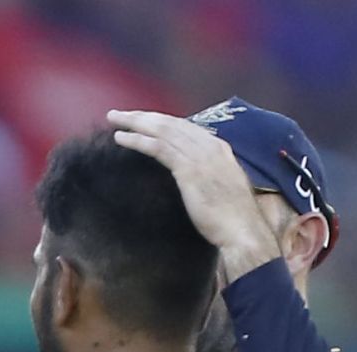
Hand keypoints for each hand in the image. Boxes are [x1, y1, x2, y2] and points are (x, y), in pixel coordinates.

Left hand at [107, 110, 280, 281]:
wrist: (242, 231)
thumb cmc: (232, 219)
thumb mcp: (220, 188)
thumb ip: (206, 176)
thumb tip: (190, 177)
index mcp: (219, 148)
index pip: (184, 127)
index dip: (160, 121)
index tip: (141, 119)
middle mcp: (210, 146)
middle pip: (170, 123)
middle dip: (143, 116)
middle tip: (118, 114)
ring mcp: (200, 156)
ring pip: (162, 130)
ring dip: (135, 123)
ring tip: (114, 119)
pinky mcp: (189, 169)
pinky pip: (158, 147)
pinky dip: (138, 140)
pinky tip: (121, 138)